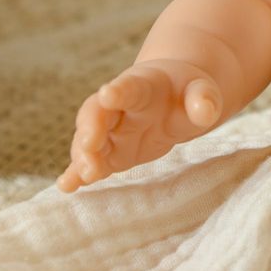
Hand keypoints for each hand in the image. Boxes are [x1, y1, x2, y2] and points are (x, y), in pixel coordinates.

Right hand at [56, 61, 224, 192]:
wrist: (174, 96)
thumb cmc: (188, 92)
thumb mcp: (202, 91)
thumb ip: (203, 98)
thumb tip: (205, 110)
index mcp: (143, 84)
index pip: (130, 87)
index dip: (119, 91)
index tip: (108, 94)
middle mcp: (118, 106)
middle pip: (97, 112)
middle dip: (92, 127)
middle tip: (91, 144)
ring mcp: (110, 129)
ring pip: (88, 139)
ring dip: (84, 155)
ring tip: (86, 174)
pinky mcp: (109, 151)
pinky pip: (91, 161)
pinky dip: (77, 173)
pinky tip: (66, 186)